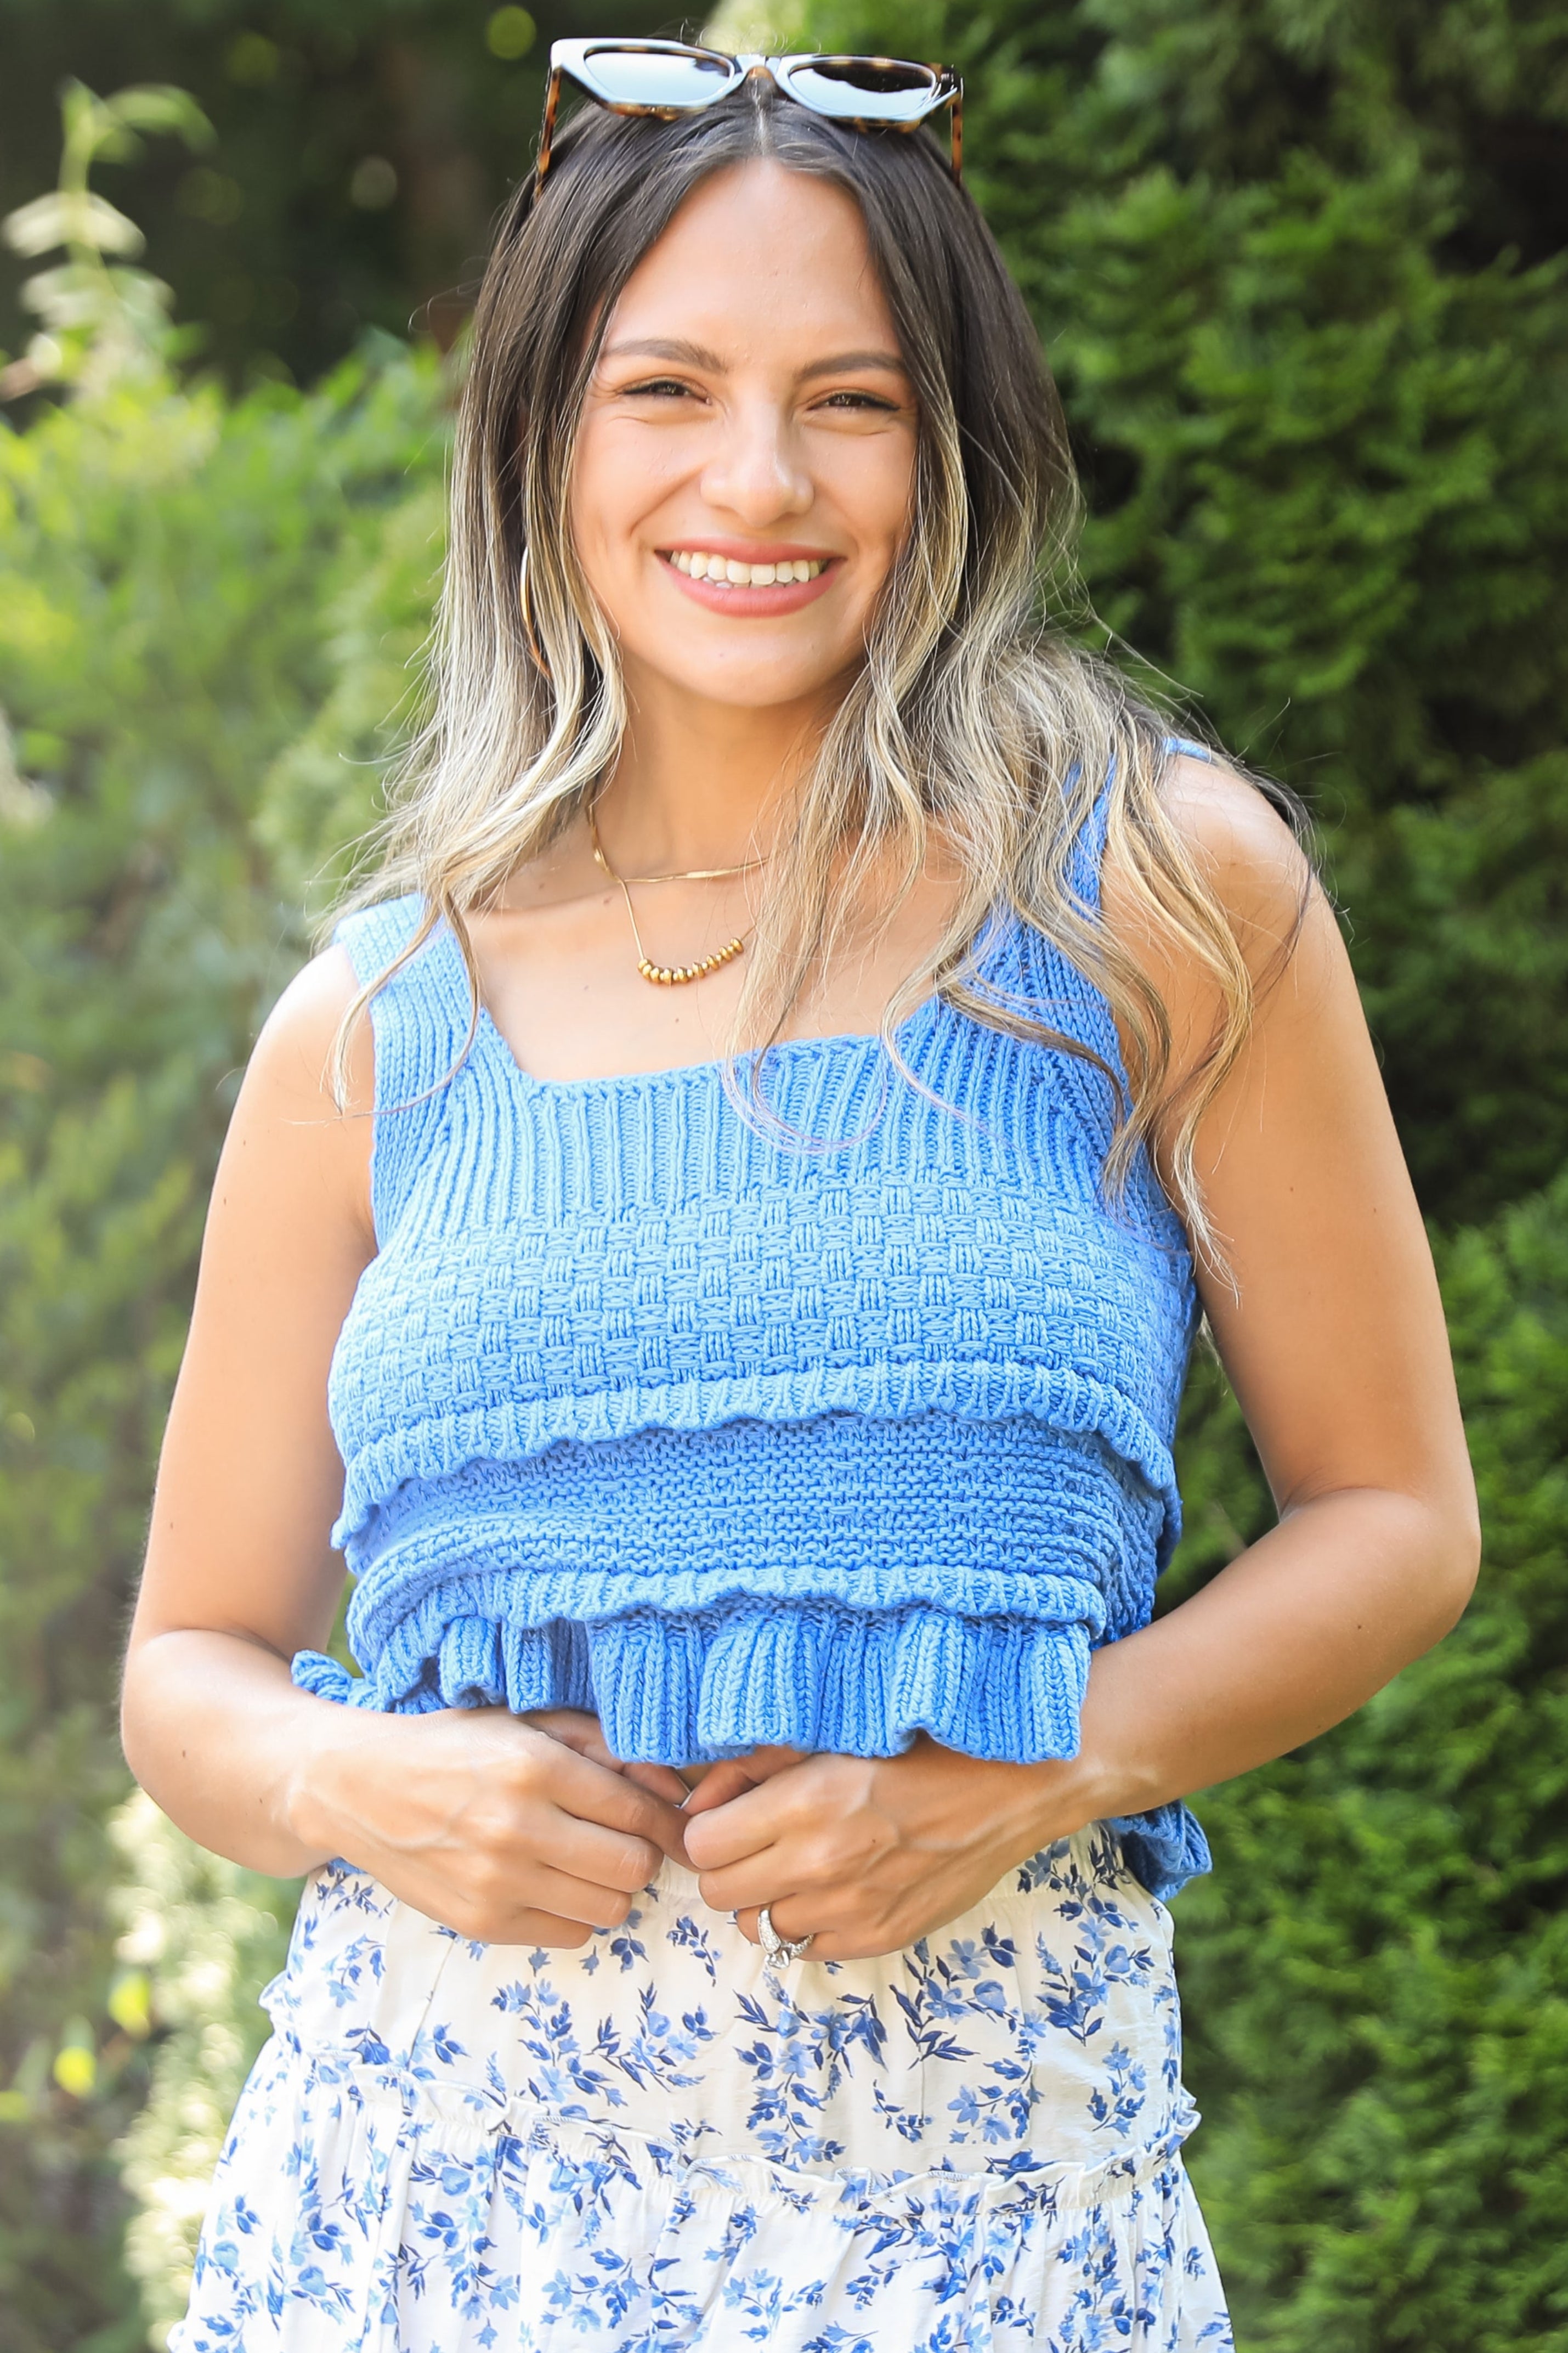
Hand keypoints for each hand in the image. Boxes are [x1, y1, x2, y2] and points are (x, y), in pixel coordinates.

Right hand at [294, 1704, 690, 1946]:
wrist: (358, 1788)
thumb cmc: (454, 1747)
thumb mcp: (527, 1723)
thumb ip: (605, 1745)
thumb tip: (675, 1786)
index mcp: (533, 1768)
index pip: (638, 1813)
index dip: (664, 1818)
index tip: (668, 1817)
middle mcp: (516, 1828)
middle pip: (633, 1867)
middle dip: (641, 1852)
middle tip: (621, 1837)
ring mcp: (496, 1882)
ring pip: (609, 1908)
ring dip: (612, 1886)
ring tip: (587, 1860)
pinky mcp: (480, 1923)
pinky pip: (570, 1935)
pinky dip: (575, 1913)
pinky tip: (552, 1883)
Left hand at [680, 1735, 1103, 1960]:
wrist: (1009, 1788)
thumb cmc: (918, 1747)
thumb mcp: (829, 1736)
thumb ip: (754, 1767)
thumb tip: (696, 1803)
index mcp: (805, 1804)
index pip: (702, 1847)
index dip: (709, 1830)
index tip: (730, 1818)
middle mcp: (822, 1864)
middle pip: (719, 1894)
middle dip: (729, 1867)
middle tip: (758, 1843)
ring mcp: (851, 1909)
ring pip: (758, 1928)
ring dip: (766, 1899)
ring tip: (797, 1866)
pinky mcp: (880, 1938)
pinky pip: (807, 1948)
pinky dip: (808, 1923)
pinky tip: (834, 1888)